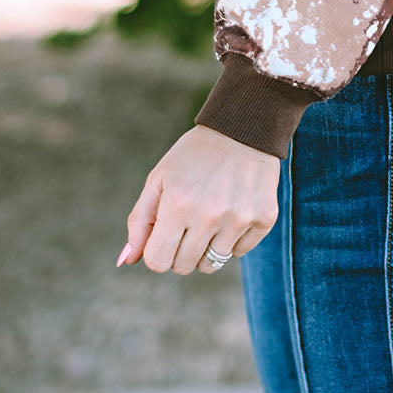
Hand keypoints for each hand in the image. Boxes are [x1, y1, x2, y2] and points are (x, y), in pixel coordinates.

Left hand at [117, 125, 280, 275]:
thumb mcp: (160, 178)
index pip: (157, 262)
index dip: (157, 250)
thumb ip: (141, 220)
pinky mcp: (264, 218)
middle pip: (184, 266)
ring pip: (212, 264)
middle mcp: (209, 216)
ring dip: (206, 246)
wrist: (245, 126)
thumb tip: (129, 260)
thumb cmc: (195, 154)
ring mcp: (239, 219)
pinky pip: (240, 252)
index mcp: (178, 205)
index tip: (165, 232)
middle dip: (180, 249)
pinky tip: (234, 208)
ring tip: (211, 214)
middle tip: (189, 220)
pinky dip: (233, 238)